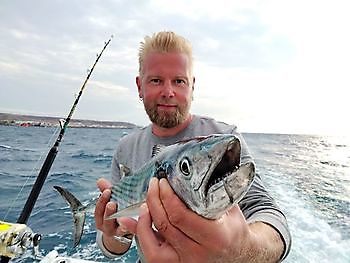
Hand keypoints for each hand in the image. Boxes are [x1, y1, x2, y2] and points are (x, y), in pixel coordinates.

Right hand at [94, 178, 135, 253]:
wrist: (123, 229)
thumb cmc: (117, 211)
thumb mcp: (111, 201)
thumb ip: (106, 191)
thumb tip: (100, 180)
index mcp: (101, 218)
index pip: (98, 210)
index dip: (102, 201)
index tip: (108, 191)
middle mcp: (107, 227)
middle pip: (106, 220)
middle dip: (108, 211)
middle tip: (112, 203)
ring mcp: (118, 232)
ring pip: (116, 227)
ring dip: (120, 220)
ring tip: (122, 214)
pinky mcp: (129, 234)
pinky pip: (130, 232)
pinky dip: (132, 227)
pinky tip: (135, 222)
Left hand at [136, 177, 252, 262]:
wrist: (238, 254)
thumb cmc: (233, 230)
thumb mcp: (230, 208)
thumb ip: (215, 191)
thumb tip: (195, 170)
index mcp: (215, 237)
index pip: (180, 216)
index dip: (166, 196)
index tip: (163, 182)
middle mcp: (198, 253)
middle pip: (165, 225)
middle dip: (154, 200)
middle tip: (154, 186)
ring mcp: (185, 262)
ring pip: (153, 246)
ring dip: (144, 221)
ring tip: (146, 204)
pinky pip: (151, 255)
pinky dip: (141, 236)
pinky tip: (138, 222)